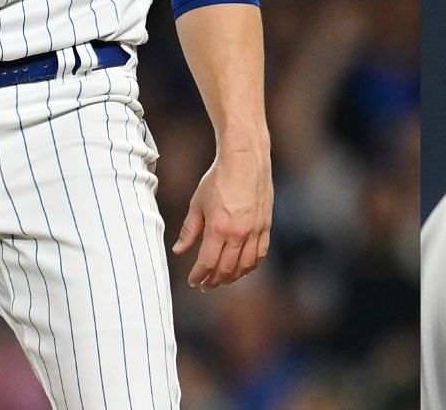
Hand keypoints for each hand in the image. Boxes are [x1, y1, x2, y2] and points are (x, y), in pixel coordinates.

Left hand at [171, 146, 271, 289]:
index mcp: (218, 228)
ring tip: (223, 279)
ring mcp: (255, 230)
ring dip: (233, 277)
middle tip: (206, 285)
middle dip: (214, 281)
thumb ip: (189, 230)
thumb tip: (179, 250)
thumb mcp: (197, 204)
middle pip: (226, 268)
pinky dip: (251, 265)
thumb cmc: (218, 179)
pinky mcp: (266, 225)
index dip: (198, 275)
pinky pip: (260, 253)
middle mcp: (239, 233)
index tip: (193, 281)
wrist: (245, 160)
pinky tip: (243, 267)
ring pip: (245, 265)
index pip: (207, 263)